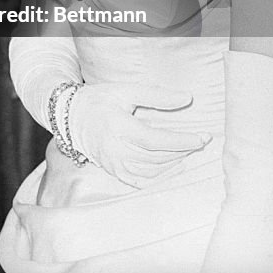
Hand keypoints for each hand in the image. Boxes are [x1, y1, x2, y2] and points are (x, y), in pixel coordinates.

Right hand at [69, 82, 210, 187]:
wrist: (70, 116)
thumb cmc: (99, 99)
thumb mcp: (126, 91)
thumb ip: (156, 95)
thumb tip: (187, 98)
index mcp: (119, 127)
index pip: (156, 140)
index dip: (182, 141)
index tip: (203, 137)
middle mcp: (115, 149)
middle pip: (157, 157)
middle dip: (183, 151)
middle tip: (200, 142)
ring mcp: (113, 163)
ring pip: (152, 171)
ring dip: (174, 164)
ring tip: (188, 152)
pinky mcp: (113, 171)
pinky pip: (141, 181)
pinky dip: (159, 177)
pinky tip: (171, 168)